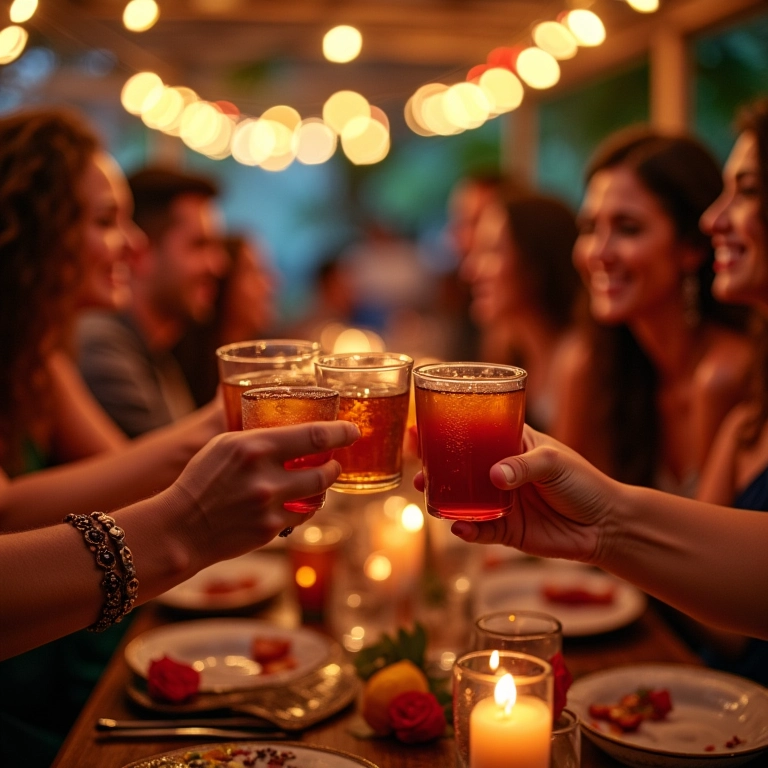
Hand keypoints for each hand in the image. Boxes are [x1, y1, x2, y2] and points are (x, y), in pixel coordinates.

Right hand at [169, 420, 359, 562]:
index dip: (340, 432)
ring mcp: (270, 506)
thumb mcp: (226, 445)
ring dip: (324, 487)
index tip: (353, 431)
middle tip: (335, 461)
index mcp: (254, 446)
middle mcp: (266, 477)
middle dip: (335, 466)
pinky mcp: (270, 530)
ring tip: (321, 479)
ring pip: (318, 495)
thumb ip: (259, 438)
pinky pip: (303, 515)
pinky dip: (306, 507)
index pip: (313, 435)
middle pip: (324, 471)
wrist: (181, 527)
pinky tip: (302, 501)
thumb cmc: (202, 479)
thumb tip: (294, 433)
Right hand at [420, 426, 618, 564]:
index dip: (446, 427)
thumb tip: (494, 477)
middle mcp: (499, 471)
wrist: (606, 525)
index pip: (473, 431)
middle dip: (434, 466)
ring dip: (442, 498)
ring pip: (462, 499)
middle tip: (417, 465)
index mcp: (510, 444)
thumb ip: (524, 466)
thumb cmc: (584, 482)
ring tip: (427, 495)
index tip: (420, 427)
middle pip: (459, 466)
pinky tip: (459, 527)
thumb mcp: (555, 463)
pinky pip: (479, 530)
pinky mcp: (505, 531)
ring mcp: (500, 501)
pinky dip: (466, 530)